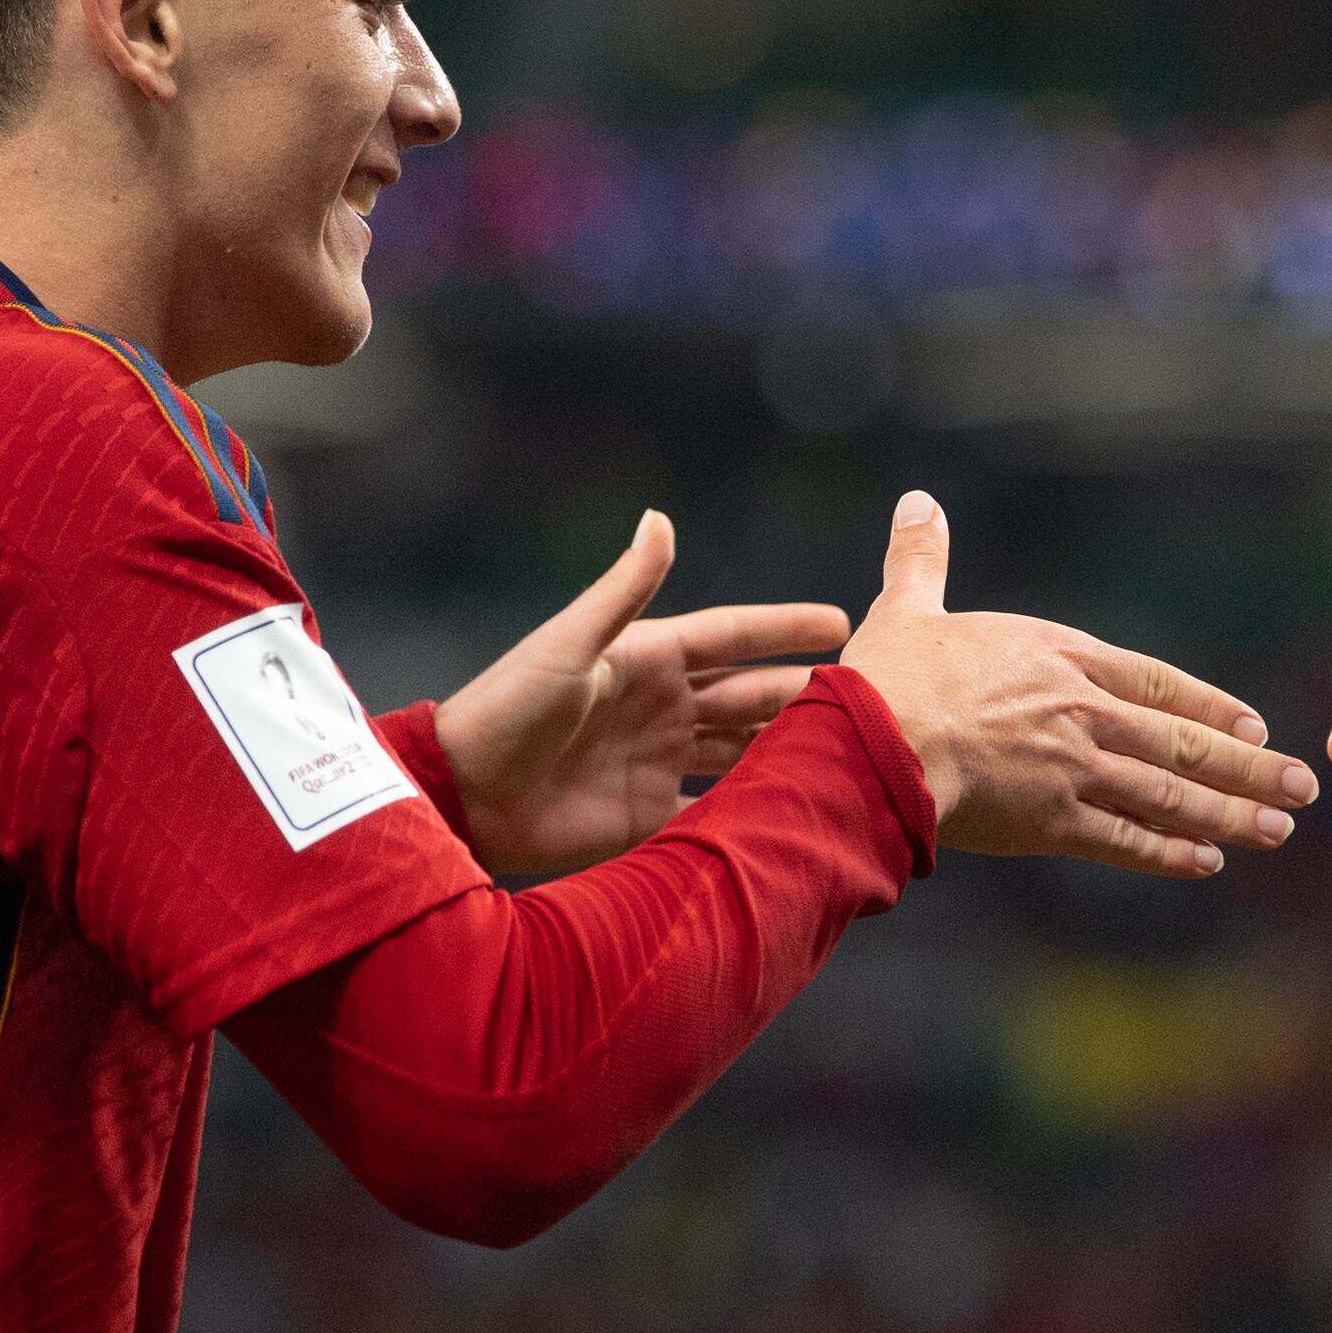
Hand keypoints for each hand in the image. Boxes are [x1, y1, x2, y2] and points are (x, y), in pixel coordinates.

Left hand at [433, 511, 847, 878]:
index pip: (732, 637)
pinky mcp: (647, 814)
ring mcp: (657, 760)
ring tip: (844, 753)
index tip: (842, 622)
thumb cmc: (511, 707)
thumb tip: (660, 518)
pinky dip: (749, 807)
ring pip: (740, 749)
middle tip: (868, 699)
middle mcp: (661, 706)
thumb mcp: (571, 644)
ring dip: (785, 748)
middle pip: (748, 695)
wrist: (464, 793)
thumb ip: (623, 591)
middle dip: (802, 694)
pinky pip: (713, 807)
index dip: (784, 629)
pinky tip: (790, 809)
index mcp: (648, 658)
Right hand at [839, 492, 1311, 876]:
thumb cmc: (885, 678)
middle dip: (1249, 767)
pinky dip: (1168, 853)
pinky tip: (1207, 862)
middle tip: (1303, 786)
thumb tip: (917, 502)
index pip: (1155, 682)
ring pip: (1170, 794)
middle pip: (1182, 742)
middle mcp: (1082, 712)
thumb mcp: (908, 608)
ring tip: (1278, 830)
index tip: (1255, 726)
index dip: (1208, 706)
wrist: (873, 743)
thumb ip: (923, 560)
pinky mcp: (1051, 823)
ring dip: (1230, 814)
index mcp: (1057, 658)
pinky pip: (1124, 840)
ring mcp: (1073, 768)